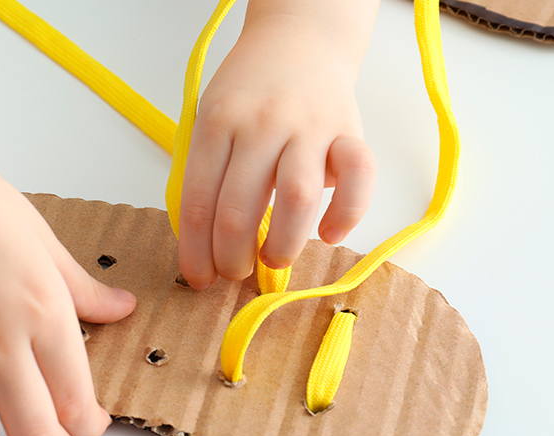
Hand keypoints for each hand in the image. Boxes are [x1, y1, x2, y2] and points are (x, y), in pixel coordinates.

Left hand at [178, 12, 376, 288]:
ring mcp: (308, 127)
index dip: (196, 251)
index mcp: (217, 122)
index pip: (198, 201)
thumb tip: (203, 243)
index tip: (199, 277)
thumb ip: (206, 171)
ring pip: (294, 198)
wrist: (299, 40)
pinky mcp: (348, 132)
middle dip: (232, 256)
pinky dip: (347, 213)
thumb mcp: (211, 117)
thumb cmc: (250, 91)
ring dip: (282, 244)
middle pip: (239, 208)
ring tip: (273, 260)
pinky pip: (357, 177)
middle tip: (234, 272)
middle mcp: (262, 124)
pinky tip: (330, 235)